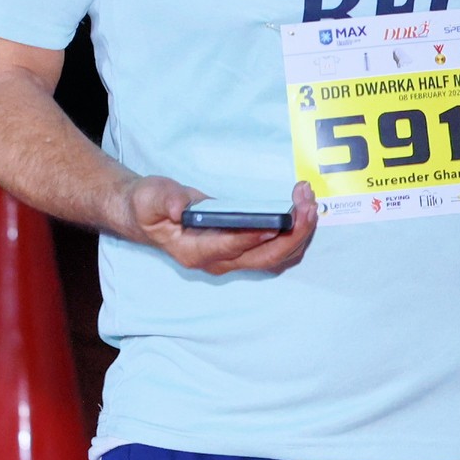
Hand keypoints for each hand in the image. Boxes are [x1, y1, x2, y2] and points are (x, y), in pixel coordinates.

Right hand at [117, 176, 319, 276]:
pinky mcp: (246, 250)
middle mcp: (219, 262)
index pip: (230, 248)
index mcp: (194, 252)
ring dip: (300, 232)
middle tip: (306, 204)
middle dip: (292, 234)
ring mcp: (235, 259)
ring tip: (310, 200)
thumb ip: (164, 201)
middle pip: (265, 258)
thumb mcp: (149, 198)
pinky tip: (303, 209)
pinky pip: (279, 250)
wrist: (151, 215)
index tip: (275, 223)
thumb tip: (179, 207)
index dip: (253, 237)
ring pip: (277, 257)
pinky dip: (296, 232)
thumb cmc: (150, 206)